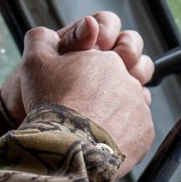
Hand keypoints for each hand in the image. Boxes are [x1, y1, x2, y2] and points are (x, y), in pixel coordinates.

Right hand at [3, 25, 152, 176]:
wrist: (68, 147)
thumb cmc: (52, 103)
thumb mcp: (35, 62)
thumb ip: (41, 40)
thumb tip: (46, 34)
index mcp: (108, 59)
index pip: (117, 49)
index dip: (103, 62)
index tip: (88, 75)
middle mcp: (130, 80)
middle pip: (132, 75)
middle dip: (117, 83)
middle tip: (95, 99)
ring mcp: (141, 107)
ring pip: (136, 103)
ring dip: (122, 109)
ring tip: (97, 122)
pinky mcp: (145, 134)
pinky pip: (139, 130)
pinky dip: (126, 134)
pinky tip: (105, 139)